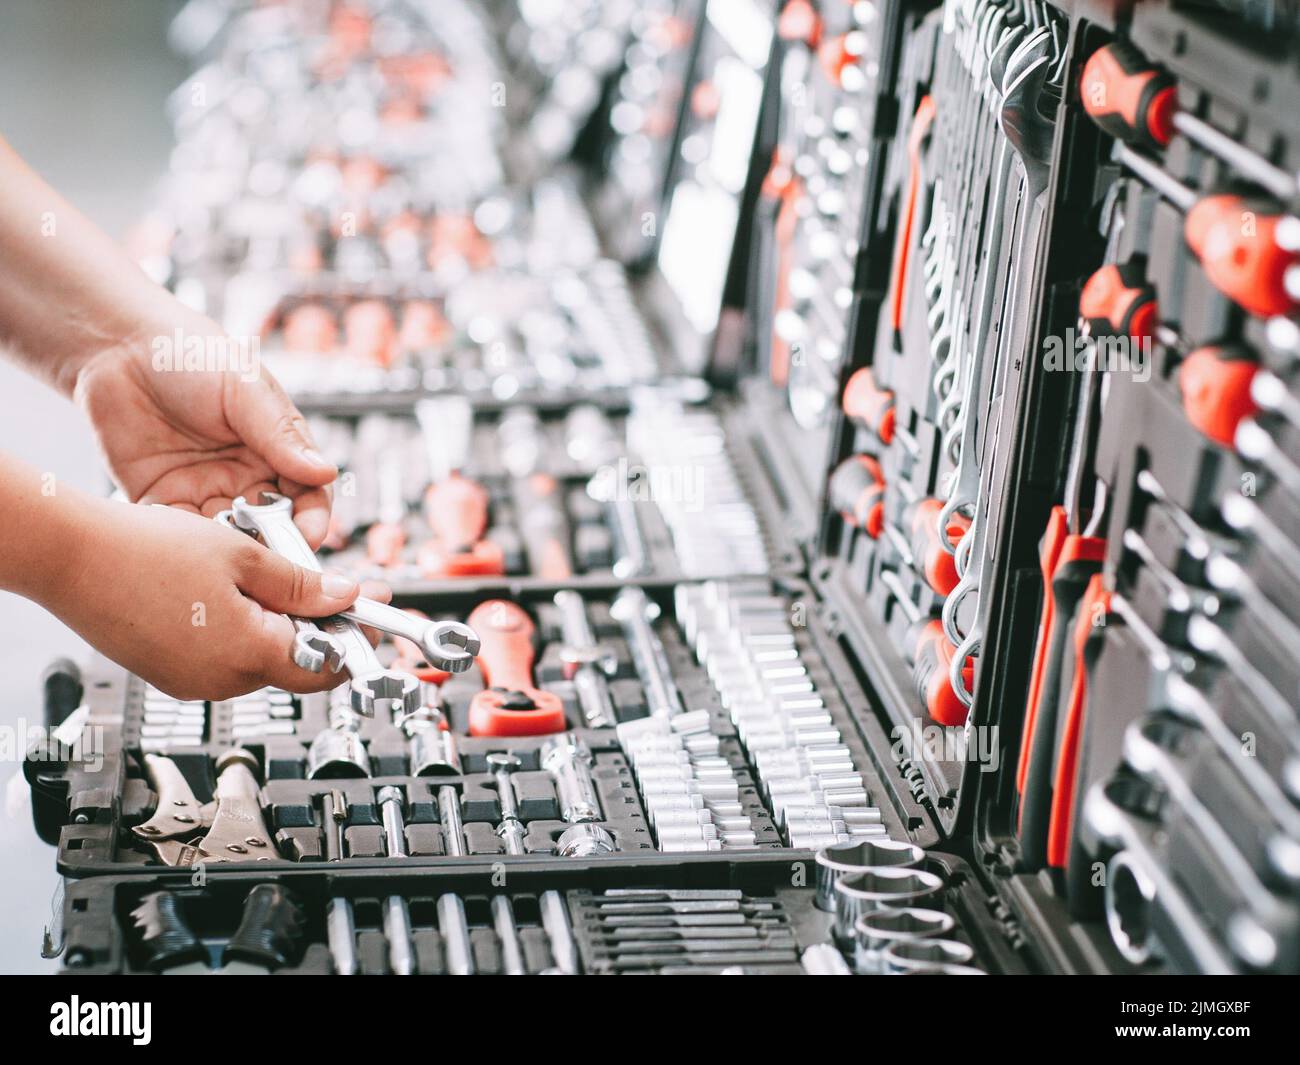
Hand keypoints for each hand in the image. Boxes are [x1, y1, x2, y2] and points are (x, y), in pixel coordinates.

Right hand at [43, 498, 386, 699]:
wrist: (71, 557)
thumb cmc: (146, 551)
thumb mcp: (243, 555)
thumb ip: (302, 584)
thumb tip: (346, 597)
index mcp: (247, 654)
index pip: (325, 667)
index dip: (355, 641)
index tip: (372, 618)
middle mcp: (221, 681)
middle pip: (295, 663)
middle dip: (318, 628)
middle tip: (331, 587)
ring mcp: (192, 682)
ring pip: (260, 660)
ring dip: (279, 626)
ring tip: (274, 579)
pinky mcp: (171, 673)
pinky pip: (225, 657)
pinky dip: (243, 630)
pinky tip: (235, 594)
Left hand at [72, 312, 336, 547]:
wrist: (117, 347)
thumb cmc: (191, 354)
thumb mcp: (244, 389)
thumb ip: (280, 434)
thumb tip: (325, 472)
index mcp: (276, 448)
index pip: (308, 495)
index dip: (313, 519)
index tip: (310, 536)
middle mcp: (246, 475)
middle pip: (274, 525)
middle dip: (276, 546)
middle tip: (271, 561)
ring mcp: (206, 490)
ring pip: (231, 536)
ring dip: (232, 550)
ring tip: (227, 554)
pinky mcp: (163, 500)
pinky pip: (182, 534)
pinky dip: (189, 546)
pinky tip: (190, 547)